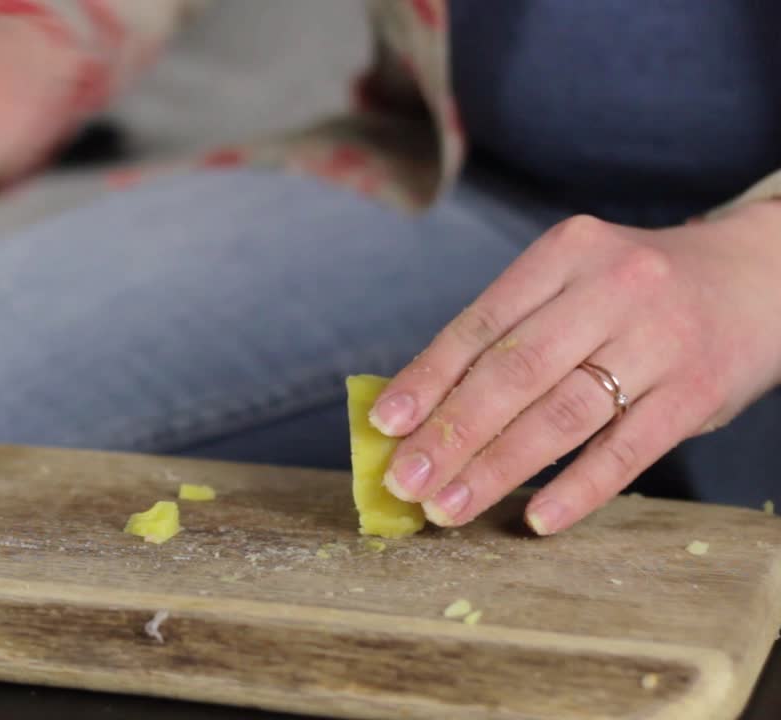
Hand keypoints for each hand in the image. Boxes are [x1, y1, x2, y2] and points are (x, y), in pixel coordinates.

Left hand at [370, 202, 780, 533]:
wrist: (762, 279)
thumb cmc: (639, 293)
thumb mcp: (576, 283)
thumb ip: (510, 332)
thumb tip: (420, 408)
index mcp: (566, 253)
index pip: (480, 324)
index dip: (427, 378)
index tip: (385, 425)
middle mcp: (611, 288)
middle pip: (514, 371)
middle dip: (450, 433)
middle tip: (405, 481)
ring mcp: (659, 339)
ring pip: (562, 413)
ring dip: (497, 468)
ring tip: (449, 507)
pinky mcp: (697, 391)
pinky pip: (627, 450)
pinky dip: (576, 488)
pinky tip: (534, 518)